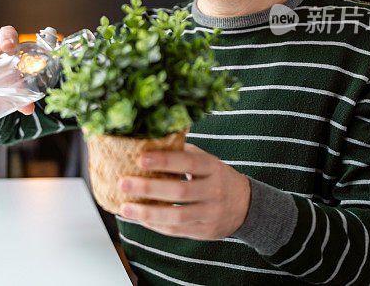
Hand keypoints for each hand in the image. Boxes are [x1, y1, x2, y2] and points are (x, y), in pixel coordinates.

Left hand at [117, 143, 250, 239]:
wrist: (246, 205)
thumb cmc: (215, 177)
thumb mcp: (206, 160)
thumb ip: (182, 151)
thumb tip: (149, 138)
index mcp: (212, 167)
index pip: (188, 162)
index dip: (164, 160)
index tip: (139, 158)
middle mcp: (214, 190)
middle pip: (180, 191)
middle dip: (148, 188)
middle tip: (123, 183)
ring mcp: (211, 213)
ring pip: (176, 216)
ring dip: (147, 213)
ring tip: (125, 208)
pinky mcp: (206, 232)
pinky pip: (177, 231)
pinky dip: (155, 225)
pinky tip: (140, 218)